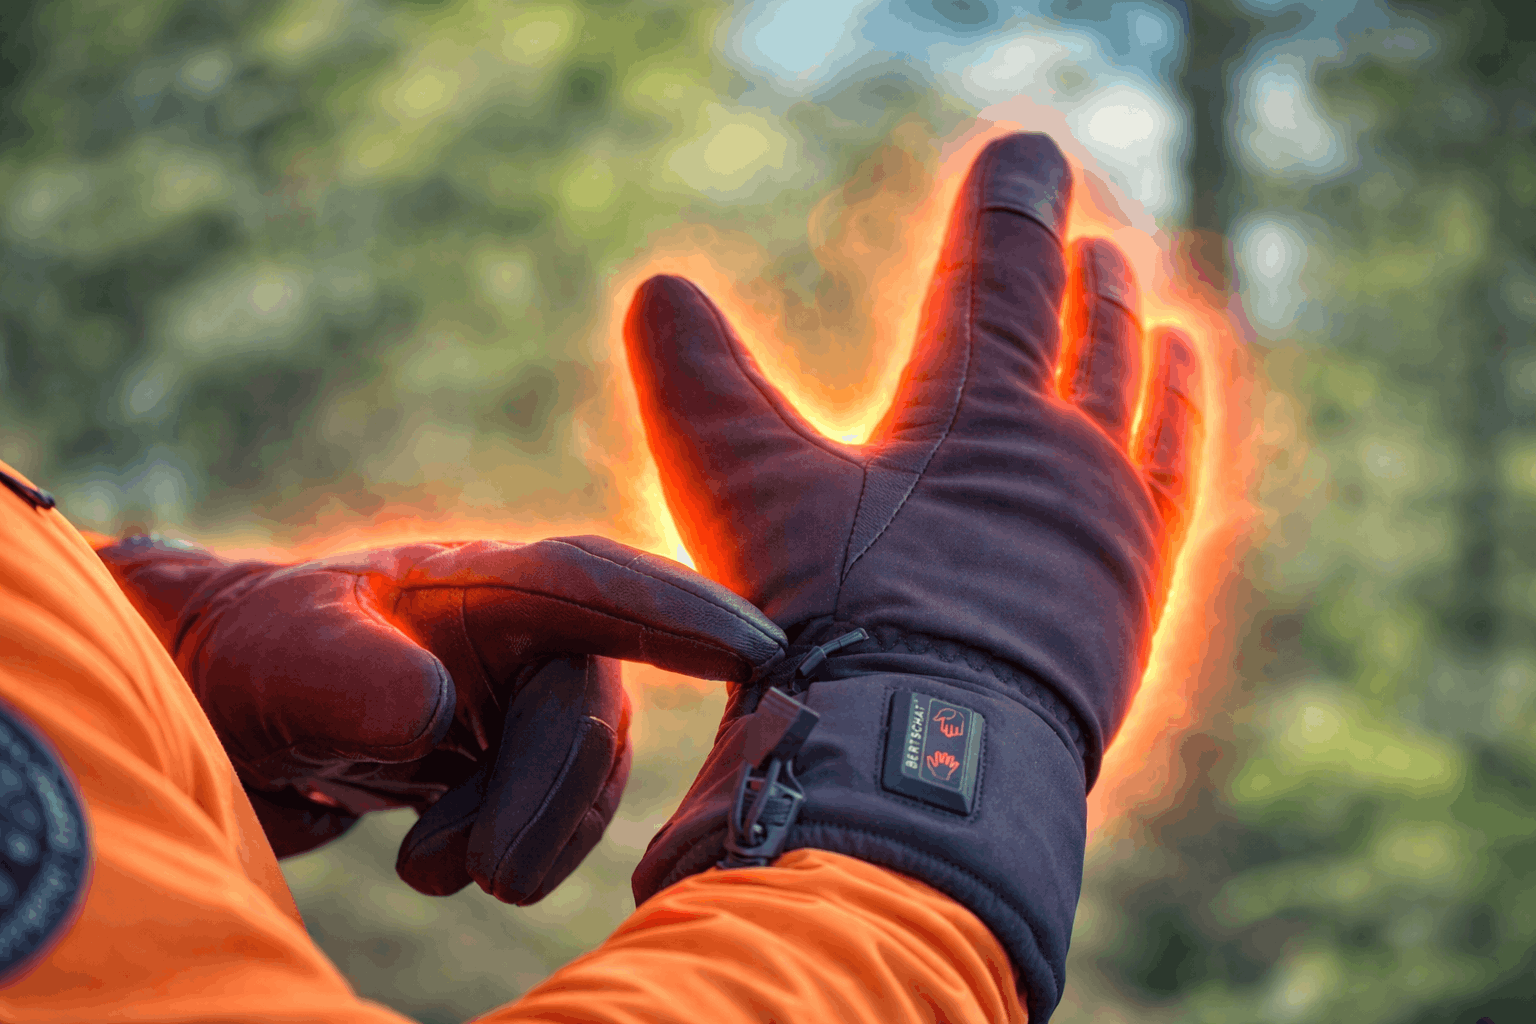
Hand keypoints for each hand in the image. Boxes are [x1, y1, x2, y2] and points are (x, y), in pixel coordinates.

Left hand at [98, 533, 785, 903]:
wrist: (220, 708)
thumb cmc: (251, 651)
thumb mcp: (284, 656)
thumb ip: (353, 677)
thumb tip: (437, 714)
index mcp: (481, 584)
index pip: (598, 585)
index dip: (682, 614)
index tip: (760, 652)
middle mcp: (522, 634)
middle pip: (591, 708)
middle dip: (551, 796)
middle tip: (480, 874)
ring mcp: (522, 697)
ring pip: (587, 772)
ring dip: (528, 834)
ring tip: (427, 869)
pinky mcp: (513, 757)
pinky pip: (561, 810)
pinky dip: (514, 849)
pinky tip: (431, 863)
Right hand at [623, 133, 1200, 1016]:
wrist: (924, 762)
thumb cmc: (828, 619)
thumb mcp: (741, 487)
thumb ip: (699, 382)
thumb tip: (656, 288)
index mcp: (976, 405)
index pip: (1002, 270)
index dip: (1012, 201)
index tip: (1028, 150)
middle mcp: (1063, 449)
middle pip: (1084, 334)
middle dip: (1082, 279)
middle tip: (1091, 242)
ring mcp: (1112, 526)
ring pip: (1144, 411)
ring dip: (1144, 355)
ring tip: (1165, 323)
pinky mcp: (1134, 599)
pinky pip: (1177, 494)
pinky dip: (1180, 445)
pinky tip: (1180, 437)